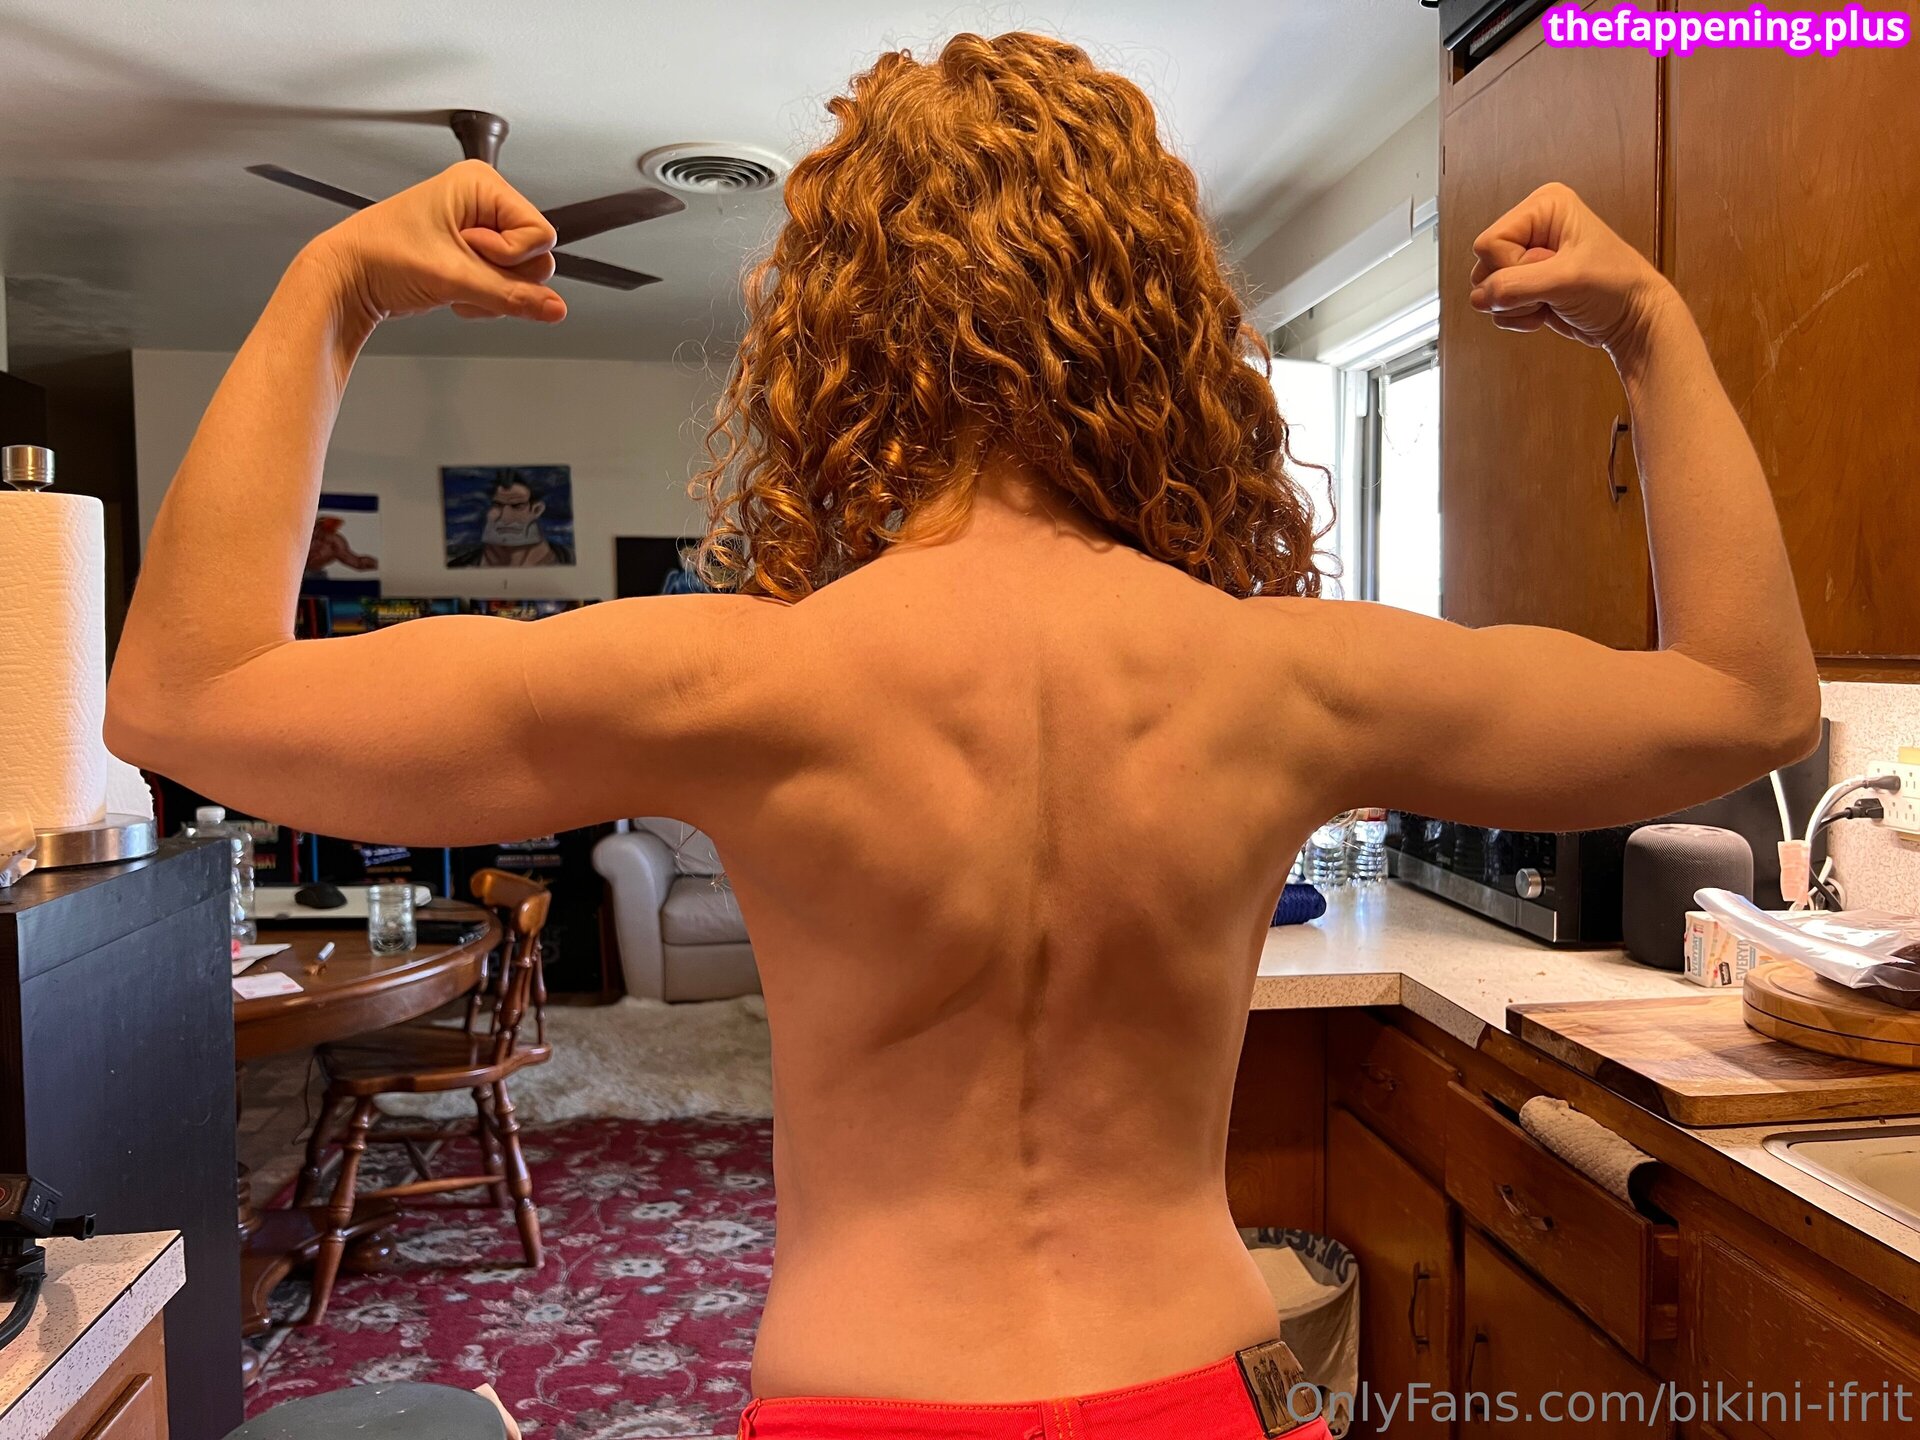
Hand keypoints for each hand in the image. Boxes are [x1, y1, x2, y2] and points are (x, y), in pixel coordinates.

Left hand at [303, 160, 566, 326]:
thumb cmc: (382, 256)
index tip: (473, 253)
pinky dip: (483, 296)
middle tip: (461, 269)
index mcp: (481, 185)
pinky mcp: (473, 253)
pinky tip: (454, 289)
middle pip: (535, 255)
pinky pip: (503, 283)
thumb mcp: (455, 278)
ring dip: (492, 291)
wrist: (350, 278)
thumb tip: (555, 307)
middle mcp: (484, 202)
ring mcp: (479, 229)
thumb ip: (513, 296)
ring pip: (521, 275)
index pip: (540, 233)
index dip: (511, 255)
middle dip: (503, 276)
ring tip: (453, 280)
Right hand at [1468, 182, 1671, 355]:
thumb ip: (1515, 286)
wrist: (1632, 319)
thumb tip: (1478, 297)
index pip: (1490, 242)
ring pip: (1486, 289)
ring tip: (1552, 299)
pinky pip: (1495, 305)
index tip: (1551, 269)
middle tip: (1553, 286)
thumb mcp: (1566, 280)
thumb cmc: (1616, 286)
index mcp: (1543, 206)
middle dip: (1514, 288)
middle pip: (1484, 265)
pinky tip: (1547, 310)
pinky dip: (1518, 316)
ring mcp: (1526, 257)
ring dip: (1516, 306)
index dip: (1514, 266)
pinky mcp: (1525, 284)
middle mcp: (1531, 227)